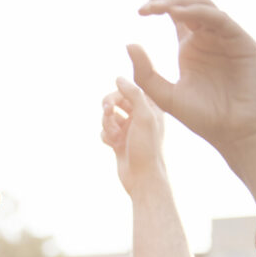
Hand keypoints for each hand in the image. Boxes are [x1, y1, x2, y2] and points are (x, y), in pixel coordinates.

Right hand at [101, 77, 166, 195]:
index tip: (109, 104)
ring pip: (108, 116)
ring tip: (114, 136)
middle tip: (106, 112)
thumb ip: (133, 94)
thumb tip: (119, 78)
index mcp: (151, 108)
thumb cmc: (147, 148)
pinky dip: (105, 136)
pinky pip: (105, 131)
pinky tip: (111, 145)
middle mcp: (140, 116)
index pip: (128, 90)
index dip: (117, 95)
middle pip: (116, 101)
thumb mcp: (144, 116)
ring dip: (107, 124)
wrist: (143, 178)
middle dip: (108, 108)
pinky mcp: (120, 141)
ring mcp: (129, 129)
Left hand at [128, 0, 255, 154]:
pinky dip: (200, 13)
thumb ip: (144, 73)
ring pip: (203, 8)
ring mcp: (226, 38)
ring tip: (158, 8)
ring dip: (180, 4)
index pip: (176, 14)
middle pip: (187, 5)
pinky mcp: (242, 42)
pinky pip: (220, 20)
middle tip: (145, 6)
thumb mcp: (164, 96)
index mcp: (191, 48)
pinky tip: (181, 14)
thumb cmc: (204, 118)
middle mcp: (208, 38)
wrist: (236, 133)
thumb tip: (129, 43)